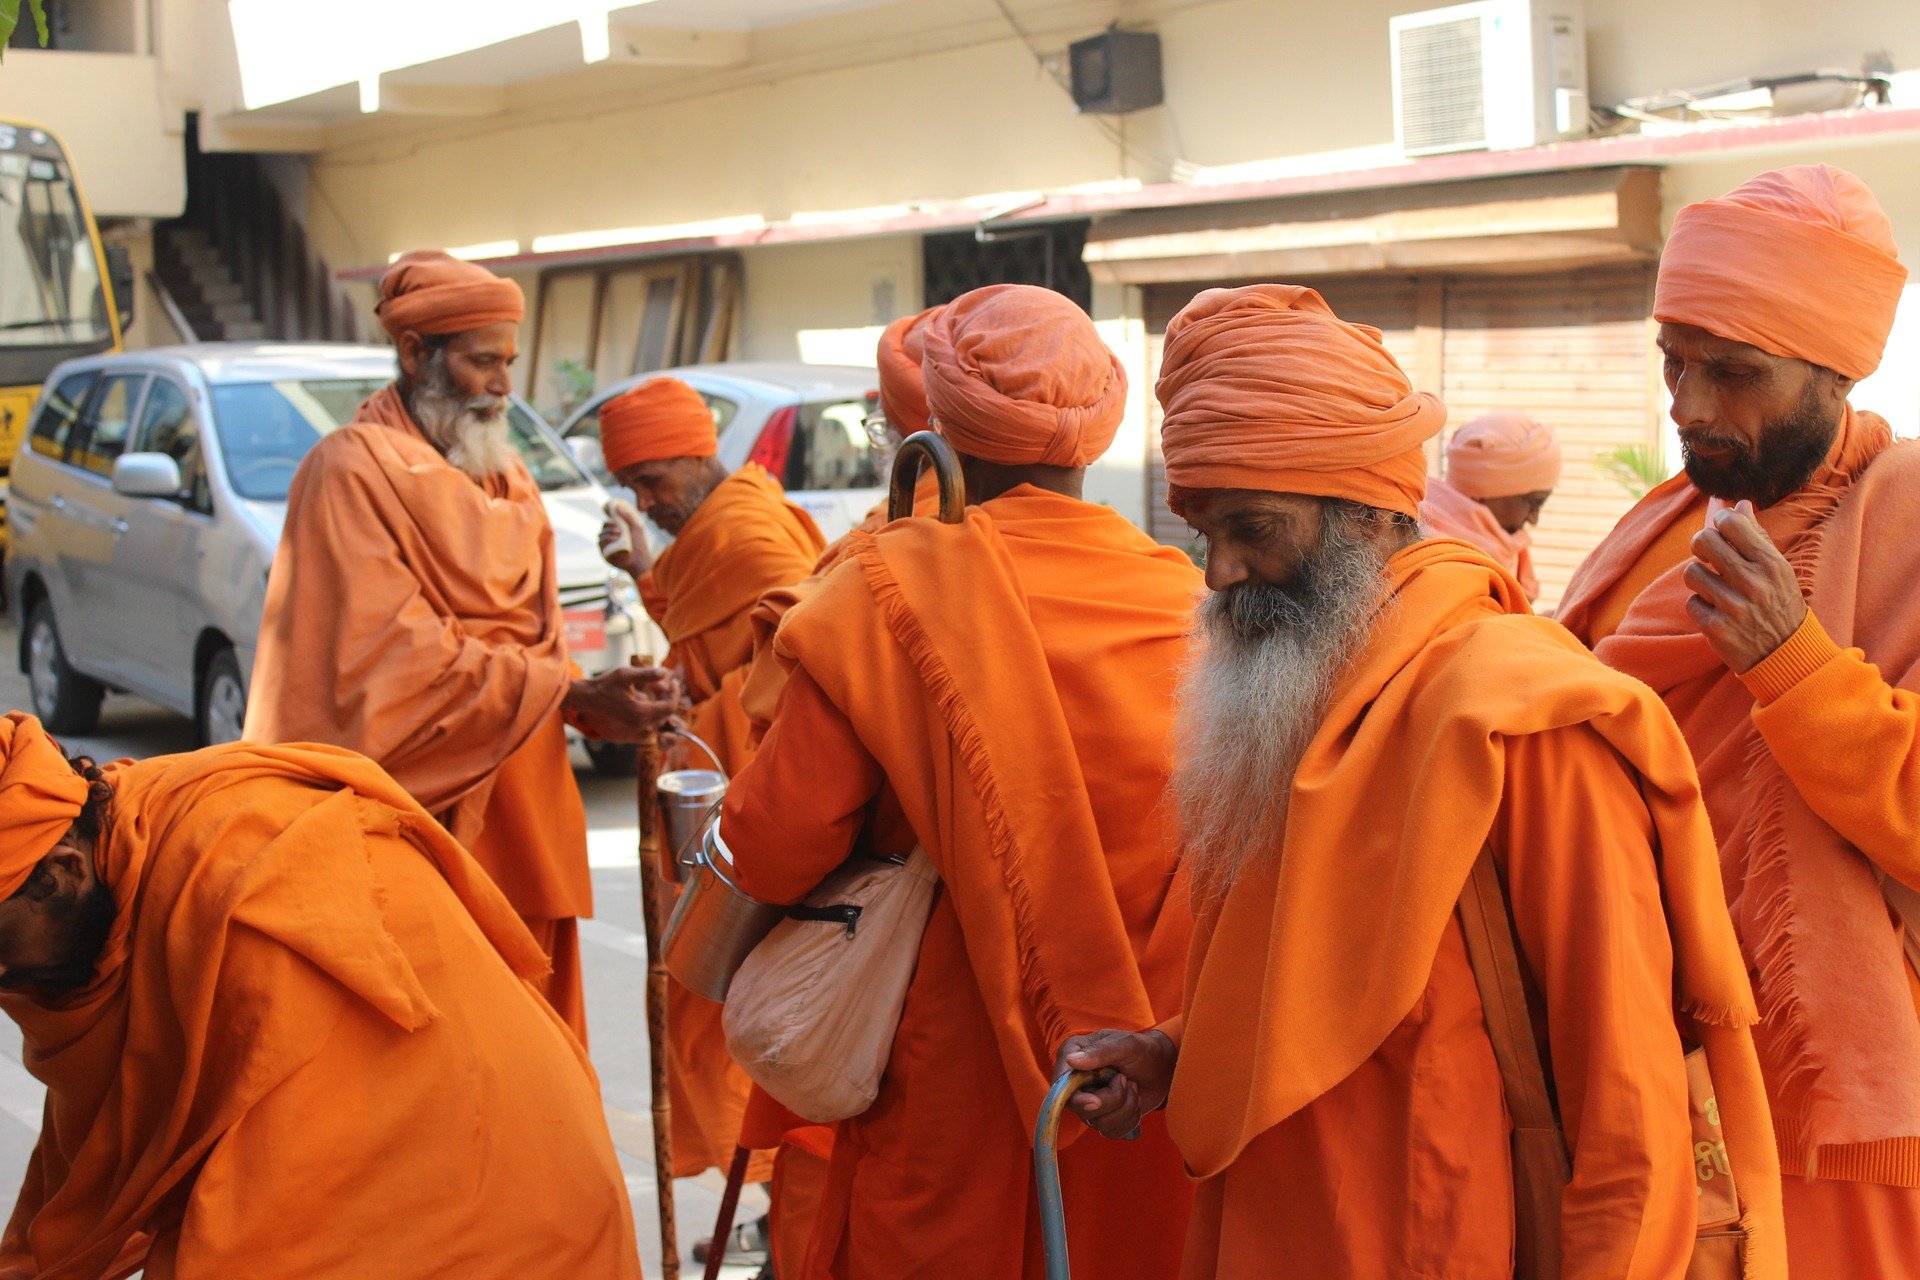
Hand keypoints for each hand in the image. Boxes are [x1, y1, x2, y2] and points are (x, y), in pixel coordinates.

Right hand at [565, 666, 681, 742]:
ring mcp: (635, 728)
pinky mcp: (632, 727)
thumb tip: (666, 672)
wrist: (587, 698)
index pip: (669, 707)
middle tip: (661, 681)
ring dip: (660, 700)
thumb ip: (647, 674)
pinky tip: (645, 693)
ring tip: (653, 685)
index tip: (673, 680)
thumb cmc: (605, 685)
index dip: (674, 693)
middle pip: (666, 712)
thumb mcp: (625, 674)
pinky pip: (650, 719)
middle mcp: (639, 724)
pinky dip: (653, 707)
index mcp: (640, 713)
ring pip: (659, 716)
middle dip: (668, 695)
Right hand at [598, 502, 650, 576]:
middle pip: (604, 528)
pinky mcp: (604, 553)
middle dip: (609, 525)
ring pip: (601, 534)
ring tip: (619, 534)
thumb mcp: (636, 528)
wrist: (640, 560)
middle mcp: (611, 539)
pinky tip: (614, 538)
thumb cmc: (640, 545)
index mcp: (617, 532)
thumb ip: (628, 517)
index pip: (609, 523)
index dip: (610, 519)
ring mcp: (607, 546)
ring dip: (609, 532)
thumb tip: (618, 506)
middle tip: (617, 526)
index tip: (613, 517)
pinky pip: (600, 543)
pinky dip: (606, 539)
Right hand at [1054, 1029, 1176, 1140]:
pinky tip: (1134, 1102)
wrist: (1162, 1066)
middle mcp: (1076, 1082)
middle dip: (1112, 1099)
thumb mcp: (1124, 1045)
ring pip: (1099, 1123)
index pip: (1061, 1086)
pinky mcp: (1104, 1118)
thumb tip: (1070, 1060)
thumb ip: (1099, 1052)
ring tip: (1132, 1087)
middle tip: (1126, 1080)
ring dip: (1125, 1108)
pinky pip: (1112, 1132)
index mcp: (1072, 1057)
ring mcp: (1089, 1102)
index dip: (1077, 1098)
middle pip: (1081, 1109)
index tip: (1097, 1100)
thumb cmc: (1142, 1050)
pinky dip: (1130, 1120)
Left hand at [1684, 500, 1808, 672]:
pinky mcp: (1716, 627)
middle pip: (1703, 541)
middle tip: (1707, 555)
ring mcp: (1733, 606)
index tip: (1721, 529)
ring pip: (1691, 572)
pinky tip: (1716, 611)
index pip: (1731, 523)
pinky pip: (1691, 602)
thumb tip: (1739, 504)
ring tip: (1715, 587)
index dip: (1720, 521)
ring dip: (1699, 579)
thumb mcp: (1779, 569)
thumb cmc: (1780, 604)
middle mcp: (1752, 583)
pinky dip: (1700, 605)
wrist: (1786, 653)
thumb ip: (1757, 537)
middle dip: (1700, 545)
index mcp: (1771, 564)